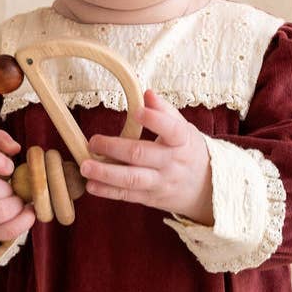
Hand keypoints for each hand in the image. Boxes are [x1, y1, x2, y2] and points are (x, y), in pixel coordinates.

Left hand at [78, 90, 213, 224]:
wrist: (206, 189)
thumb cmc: (188, 152)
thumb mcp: (184, 130)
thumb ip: (165, 112)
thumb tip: (147, 93)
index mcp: (182, 141)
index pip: (171, 129)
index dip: (155, 120)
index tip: (137, 111)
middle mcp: (172, 163)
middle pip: (141, 155)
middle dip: (114, 148)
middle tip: (93, 142)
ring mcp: (161, 183)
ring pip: (132, 179)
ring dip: (106, 173)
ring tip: (85, 166)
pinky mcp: (151, 198)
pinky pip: (128, 195)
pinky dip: (108, 191)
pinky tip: (91, 185)